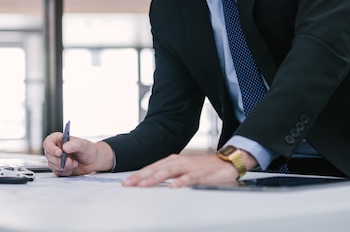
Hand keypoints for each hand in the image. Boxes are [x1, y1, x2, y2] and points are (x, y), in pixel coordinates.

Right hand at [42, 133, 113, 176]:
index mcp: (59, 140)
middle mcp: (56, 149)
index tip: (59, 153)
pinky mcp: (59, 168)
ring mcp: (57, 159)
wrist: (93, 160)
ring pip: (51, 165)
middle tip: (70, 161)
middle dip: (59, 160)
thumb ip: (74, 144)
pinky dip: (65, 172)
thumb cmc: (88, 149)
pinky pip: (57, 172)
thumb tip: (65, 147)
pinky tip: (72, 168)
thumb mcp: (83, 145)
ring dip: (64, 167)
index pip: (48, 142)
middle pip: (48, 156)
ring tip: (74, 163)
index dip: (51, 148)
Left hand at [122, 153, 243, 187]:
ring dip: (155, 178)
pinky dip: (180, 182)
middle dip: (141, 177)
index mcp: (171, 162)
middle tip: (128, 184)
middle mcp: (177, 162)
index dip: (138, 175)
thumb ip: (167, 176)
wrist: (224, 163)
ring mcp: (188, 167)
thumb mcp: (180, 171)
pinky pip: (189, 178)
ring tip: (144, 185)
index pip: (151, 168)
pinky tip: (172, 187)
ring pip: (169, 172)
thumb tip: (149, 183)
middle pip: (156, 169)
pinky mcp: (200, 173)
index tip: (126, 182)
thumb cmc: (200, 168)